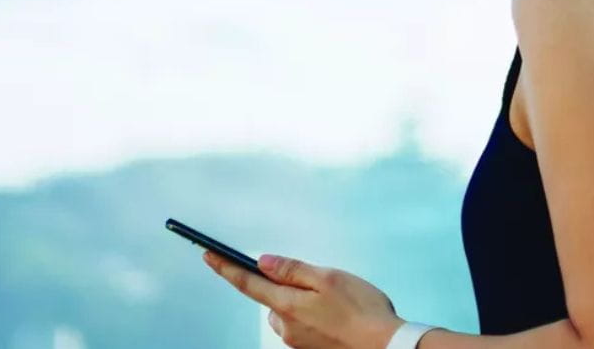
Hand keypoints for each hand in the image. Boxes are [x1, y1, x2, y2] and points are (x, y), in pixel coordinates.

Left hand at [203, 250, 404, 348]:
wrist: (385, 347)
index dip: (225, 267)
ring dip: (301, 303)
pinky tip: (337, 316)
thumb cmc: (361, 311)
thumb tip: (263, 262)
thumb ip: (293, 270)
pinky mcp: (310, 348)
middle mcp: (285, 326)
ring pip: (288, 313)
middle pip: (271, 298)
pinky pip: (302, 326)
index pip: (246, 283)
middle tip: (319, 282)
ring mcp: (297, 340)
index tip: (208, 255)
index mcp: (287, 305)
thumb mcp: (328, 278)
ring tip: (337, 301)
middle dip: (285, 286)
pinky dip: (313, 316)